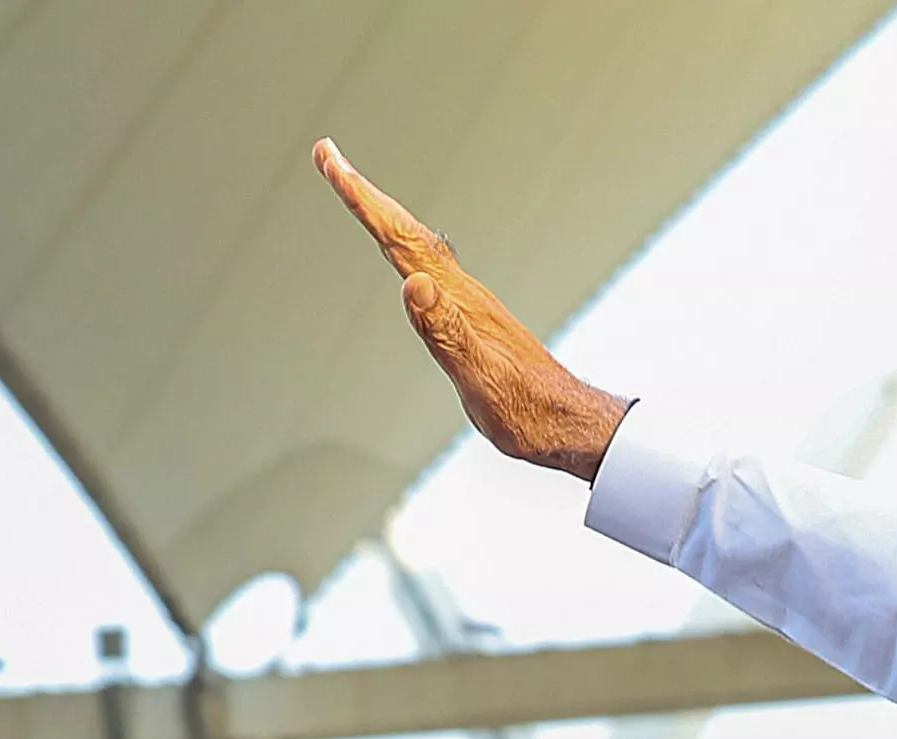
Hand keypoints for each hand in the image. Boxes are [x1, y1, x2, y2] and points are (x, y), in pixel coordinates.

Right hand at [315, 140, 629, 479]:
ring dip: (383, 214)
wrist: (569, 424)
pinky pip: (429, 268)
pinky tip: (405, 255)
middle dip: (363, 193)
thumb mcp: (480, 379)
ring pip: (416, 245)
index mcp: (456, 300)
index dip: (363, 200)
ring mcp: (468, 302)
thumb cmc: (527, 410)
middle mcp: (461, 291)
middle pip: (404, 230)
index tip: (332, 162)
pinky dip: (405, 247)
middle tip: (327, 155)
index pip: (400, 240)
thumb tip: (413, 284)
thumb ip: (446, 333)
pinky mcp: (472, 318)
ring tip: (357, 192)